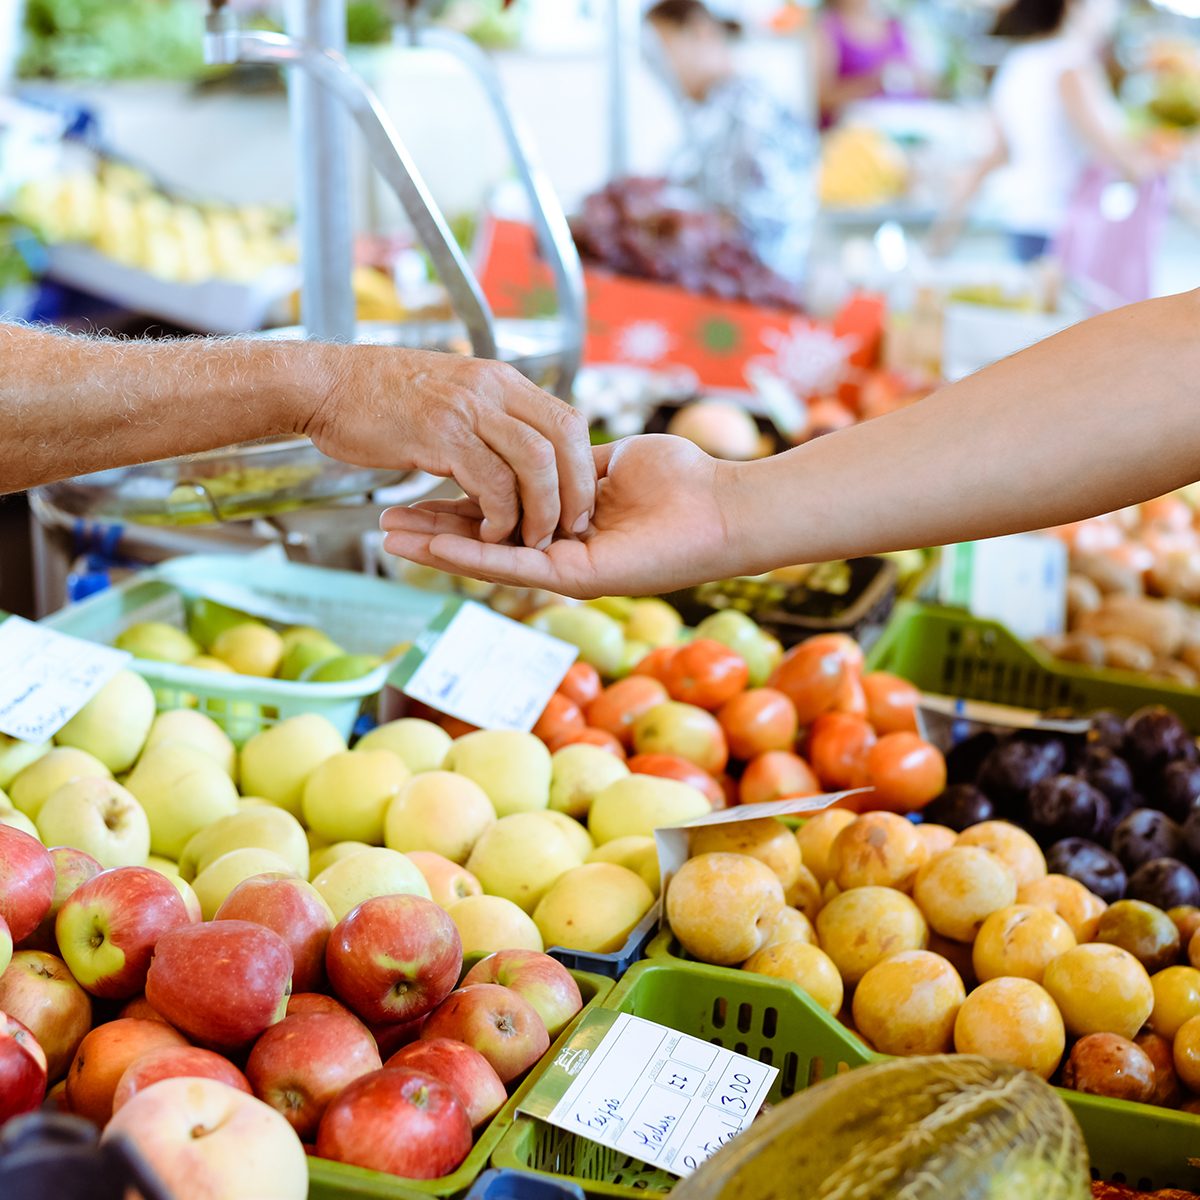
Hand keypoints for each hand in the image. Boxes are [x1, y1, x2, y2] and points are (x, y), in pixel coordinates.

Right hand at [304, 347, 593, 548]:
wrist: (323, 385)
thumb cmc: (379, 398)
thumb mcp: (450, 394)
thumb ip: (488, 417)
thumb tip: (517, 454)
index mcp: (500, 381)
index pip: (568, 420)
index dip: (582, 465)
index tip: (578, 502)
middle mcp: (492, 389)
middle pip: (564, 439)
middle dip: (575, 491)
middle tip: (571, 528)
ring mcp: (467, 410)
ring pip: (536, 463)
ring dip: (542, 510)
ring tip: (533, 539)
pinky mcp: (440, 436)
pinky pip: (492, 483)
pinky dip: (501, 516)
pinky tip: (493, 533)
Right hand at [380, 435, 742, 598]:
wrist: (721, 505)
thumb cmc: (678, 475)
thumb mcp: (608, 453)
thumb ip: (570, 455)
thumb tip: (547, 446)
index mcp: (563, 518)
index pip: (497, 505)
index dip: (454, 497)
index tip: (415, 482)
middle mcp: (557, 547)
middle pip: (482, 536)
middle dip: (432, 526)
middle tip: (382, 519)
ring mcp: (564, 566)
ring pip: (488, 556)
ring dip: (437, 546)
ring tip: (387, 534)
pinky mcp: (576, 577)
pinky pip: (514, 564)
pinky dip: (470, 555)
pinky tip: (430, 545)